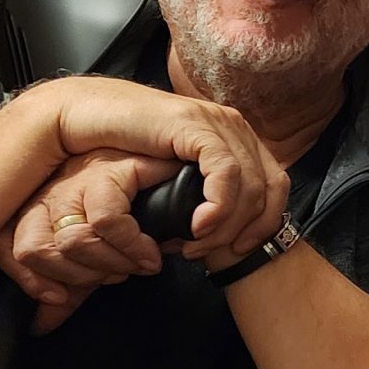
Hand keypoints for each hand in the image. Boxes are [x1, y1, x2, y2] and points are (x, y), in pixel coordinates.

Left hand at [0, 150, 186, 331]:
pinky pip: (107, 221)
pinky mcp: (110, 170)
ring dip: (109, 263)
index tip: (59, 297)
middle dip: (83, 276)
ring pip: (71, 240)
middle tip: (116, 275)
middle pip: (39, 250)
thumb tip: (40, 325)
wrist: (179, 186)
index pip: (6, 247)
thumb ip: (68, 291)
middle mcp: (51, 193)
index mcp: (38, 211)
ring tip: (135, 264)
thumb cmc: (137, 220)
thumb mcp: (94, 262)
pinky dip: (132, 246)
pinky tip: (148, 252)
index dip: (30, 280)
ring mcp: (78, 180)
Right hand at [11, 76, 287, 260]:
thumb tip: (227, 227)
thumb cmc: (130, 149)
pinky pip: (225, 170)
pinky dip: (219, 204)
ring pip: (250, 184)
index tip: (242, 250)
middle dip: (245, 230)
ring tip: (196, 244)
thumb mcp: (178, 175)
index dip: (266, 222)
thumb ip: (205, 191)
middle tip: (211, 254)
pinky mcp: (196, 124)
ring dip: (228, 224)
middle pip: (269, 188)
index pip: (276, 183)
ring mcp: (217, 121)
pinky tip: (198, 225)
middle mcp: (234, 126)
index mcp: (238, 137)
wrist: (91, 114)